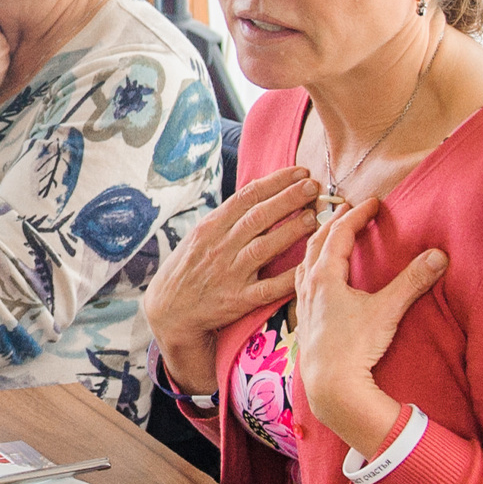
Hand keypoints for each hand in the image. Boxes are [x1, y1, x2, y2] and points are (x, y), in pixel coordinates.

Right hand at [141, 166, 321, 391]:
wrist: (169, 311)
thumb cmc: (188, 269)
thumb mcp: (198, 236)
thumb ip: (227, 218)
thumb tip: (259, 193)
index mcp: (210, 227)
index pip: (247, 196)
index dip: (276, 182)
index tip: (299, 172)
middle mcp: (220, 247)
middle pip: (259, 217)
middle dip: (289, 199)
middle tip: (313, 187)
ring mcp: (229, 274)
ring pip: (265, 247)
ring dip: (291, 231)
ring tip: (313, 218)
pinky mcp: (238, 300)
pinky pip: (269, 288)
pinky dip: (289, 277)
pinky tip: (308, 265)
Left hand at [288, 196, 446, 456]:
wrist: (330, 387)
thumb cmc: (354, 348)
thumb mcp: (387, 310)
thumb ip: (412, 281)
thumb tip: (439, 255)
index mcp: (325, 276)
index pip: (339, 233)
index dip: (357, 215)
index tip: (373, 202)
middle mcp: (309, 286)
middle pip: (317, 243)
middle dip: (334, 222)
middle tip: (350, 210)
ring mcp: (303, 304)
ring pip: (305, 262)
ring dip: (319, 244)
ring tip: (331, 237)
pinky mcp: (304, 322)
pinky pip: (302, 283)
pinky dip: (311, 269)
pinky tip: (318, 280)